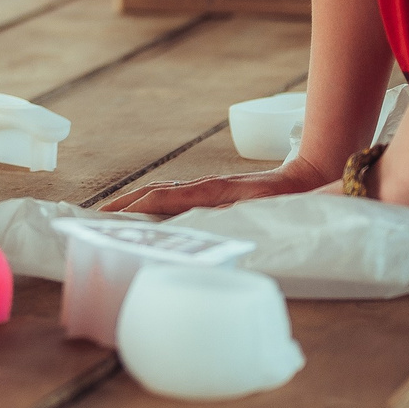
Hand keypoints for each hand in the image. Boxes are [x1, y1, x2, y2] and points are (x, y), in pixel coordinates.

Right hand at [104, 154, 336, 217]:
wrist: (312, 177)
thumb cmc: (290, 201)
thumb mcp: (263, 213)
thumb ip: (233, 218)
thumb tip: (199, 229)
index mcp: (211, 191)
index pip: (162, 199)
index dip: (134, 209)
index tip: (108, 220)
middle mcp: (205, 186)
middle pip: (154, 193)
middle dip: (124, 205)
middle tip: (95, 221)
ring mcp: (209, 188)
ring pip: (163, 194)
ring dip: (137, 205)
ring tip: (114, 220)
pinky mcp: (216, 193)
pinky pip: (177, 198)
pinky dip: (156, 205)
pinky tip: (152, 218)